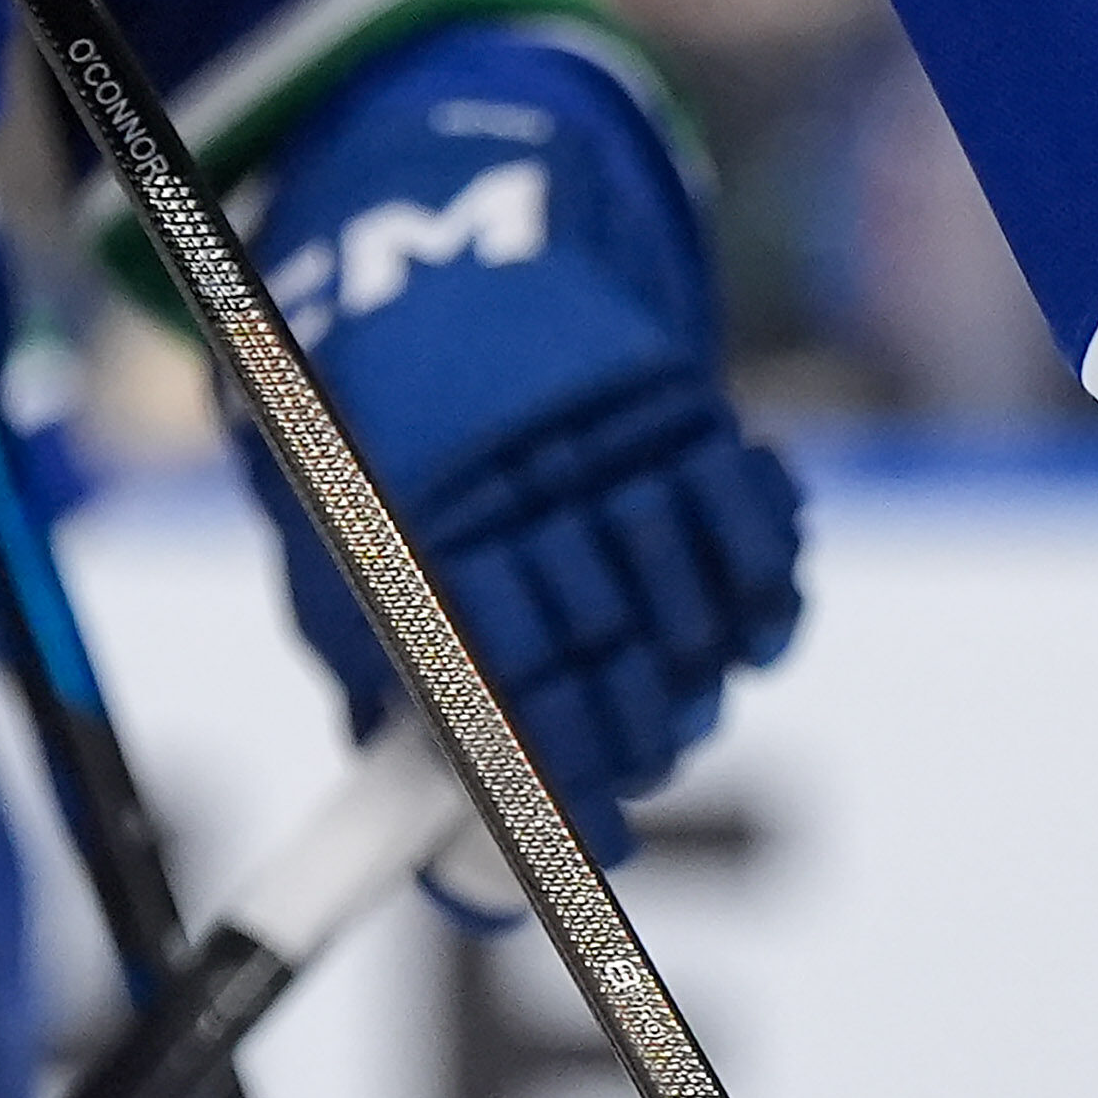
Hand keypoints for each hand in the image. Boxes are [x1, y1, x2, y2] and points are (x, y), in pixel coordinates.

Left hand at [245, 27, 797, 825]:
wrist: (426, 246)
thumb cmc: (367, 445)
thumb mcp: (335, 561)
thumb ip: (384, 696)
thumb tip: (433, 851)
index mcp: (415, 525)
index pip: (504, 687)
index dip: (557, 779)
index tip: (588, 836)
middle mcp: (518, 477)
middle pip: (613, 648)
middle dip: (640, 732)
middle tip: (645, 767)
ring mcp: (607, 432)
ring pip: (694, 596)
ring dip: (704, 670)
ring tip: (689, 699)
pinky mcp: (675, 393)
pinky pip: (751, 522)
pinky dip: (762, 587)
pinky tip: (744, 626)